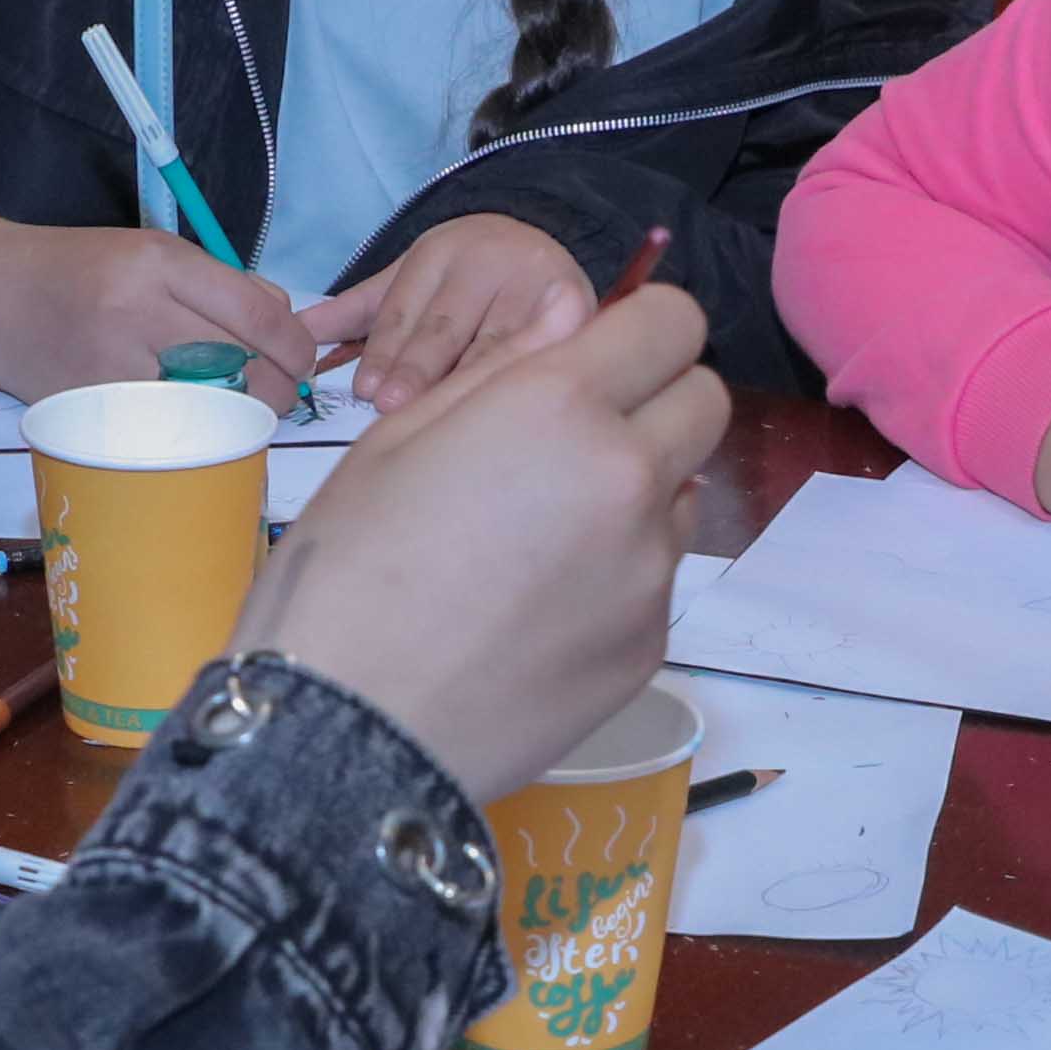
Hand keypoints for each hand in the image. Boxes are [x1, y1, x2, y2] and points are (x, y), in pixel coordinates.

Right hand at [0, 211, 323, 414]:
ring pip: (207, 406)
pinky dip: (192, 434)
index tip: (302, 362)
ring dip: (238, 417)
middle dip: (275, 389)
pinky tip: (195, 427)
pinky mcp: (88, 410)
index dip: (295, 347)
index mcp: (156, 261)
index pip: (256, 311)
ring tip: (240, 411)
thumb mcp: (149, 251)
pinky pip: (165, 432)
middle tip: (278, 395)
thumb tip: (286, 325)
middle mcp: (133, 310)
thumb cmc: (79, 272)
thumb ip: (220, 284)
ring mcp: (107, 365)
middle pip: (240, 364)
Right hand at [240, 290, 729, 800]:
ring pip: (685, 494)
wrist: (352, 731)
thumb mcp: (398, 439)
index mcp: (560, 406)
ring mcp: (649, 568)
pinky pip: (655, 580)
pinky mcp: (650, 644)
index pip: (671, 321)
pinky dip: (615, 577)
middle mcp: (628, 477)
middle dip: (656, 401)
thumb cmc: (345, 572)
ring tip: (543, 539)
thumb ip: (501, 368)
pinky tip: (537, 611)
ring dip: (639, 493)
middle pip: (704, 402)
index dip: (640, 328)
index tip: (603, 356)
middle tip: (575, 442)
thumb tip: (569, 318)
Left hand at [305, 213, 595, 400]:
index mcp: (441, 250)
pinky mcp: (577, 303)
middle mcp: (489, 258)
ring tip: (446, 418)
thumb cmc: (465, 280)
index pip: (405, 308)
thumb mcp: (410, 283)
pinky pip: (545, 349)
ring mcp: (535, 280)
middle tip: (392, 406)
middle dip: (418, 368)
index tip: (368, 389)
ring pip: (496, 342)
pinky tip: (511, 406)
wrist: (544, 250)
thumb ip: (356, 312)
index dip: (385, 350)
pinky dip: (526, 376)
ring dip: (469, 382)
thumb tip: (294, 333)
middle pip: (446, 325)